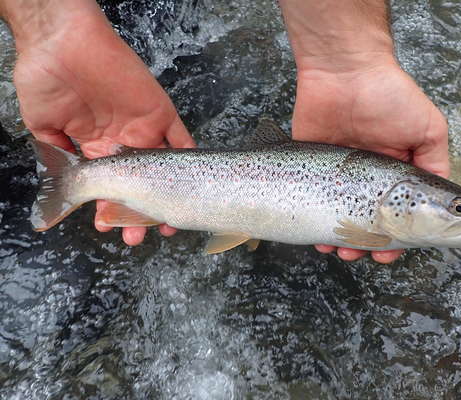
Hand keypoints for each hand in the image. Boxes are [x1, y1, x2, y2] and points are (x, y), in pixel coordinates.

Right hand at [12, 4, 194, 244]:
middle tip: (139, 236)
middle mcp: (124, 145)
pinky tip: (191, 185)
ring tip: (166, 224)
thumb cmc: (45, 80)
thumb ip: (57, 156)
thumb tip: (64, 186)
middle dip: (139, 213)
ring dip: (168, 198)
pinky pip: (181, 139)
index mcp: (97, 151)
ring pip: (163, 172)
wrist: (62, 41)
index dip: (110, 210)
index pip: (110, 189)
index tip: (109, 227)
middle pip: (140, 187)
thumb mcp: (43, 127)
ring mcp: (145, 131)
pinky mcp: (161, 114)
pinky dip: (188, 159)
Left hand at [291, 55, 448, 262]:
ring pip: (338, 218)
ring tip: (341, 251)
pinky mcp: (311, 166)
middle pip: (365, 222)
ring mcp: (338, 174)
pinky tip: (319, 238)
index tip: (391, 253)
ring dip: (341, 240)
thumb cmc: (390, 96)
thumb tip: (442, 197)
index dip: (397, 238)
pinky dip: (315, 224)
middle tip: (364, 254)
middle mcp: (366, 177)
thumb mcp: (428, 129)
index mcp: (395, 172)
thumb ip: (436, 163)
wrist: (343, 71)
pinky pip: (312, 202)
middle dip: (366, 244)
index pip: (398, 215)